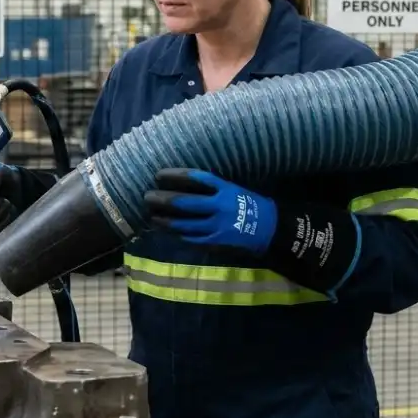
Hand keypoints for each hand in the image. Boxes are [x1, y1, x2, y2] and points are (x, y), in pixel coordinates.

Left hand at [143, 168, 277, 254]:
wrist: (270, 230)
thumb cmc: (250, 206)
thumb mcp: (234, 190)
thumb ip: (211, 189)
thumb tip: (182, 185)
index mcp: (225, 189)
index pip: (195, 178)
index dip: (175, 175)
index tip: (158, 174)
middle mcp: (219, 207)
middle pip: (184, 202)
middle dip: (163, 200)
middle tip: (147, 197)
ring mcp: (216, 226)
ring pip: (184, 224)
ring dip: (165, 220)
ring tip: (152, 216)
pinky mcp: (215, 242)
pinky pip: (191, 238)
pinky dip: (177, 234)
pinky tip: (166, 231)